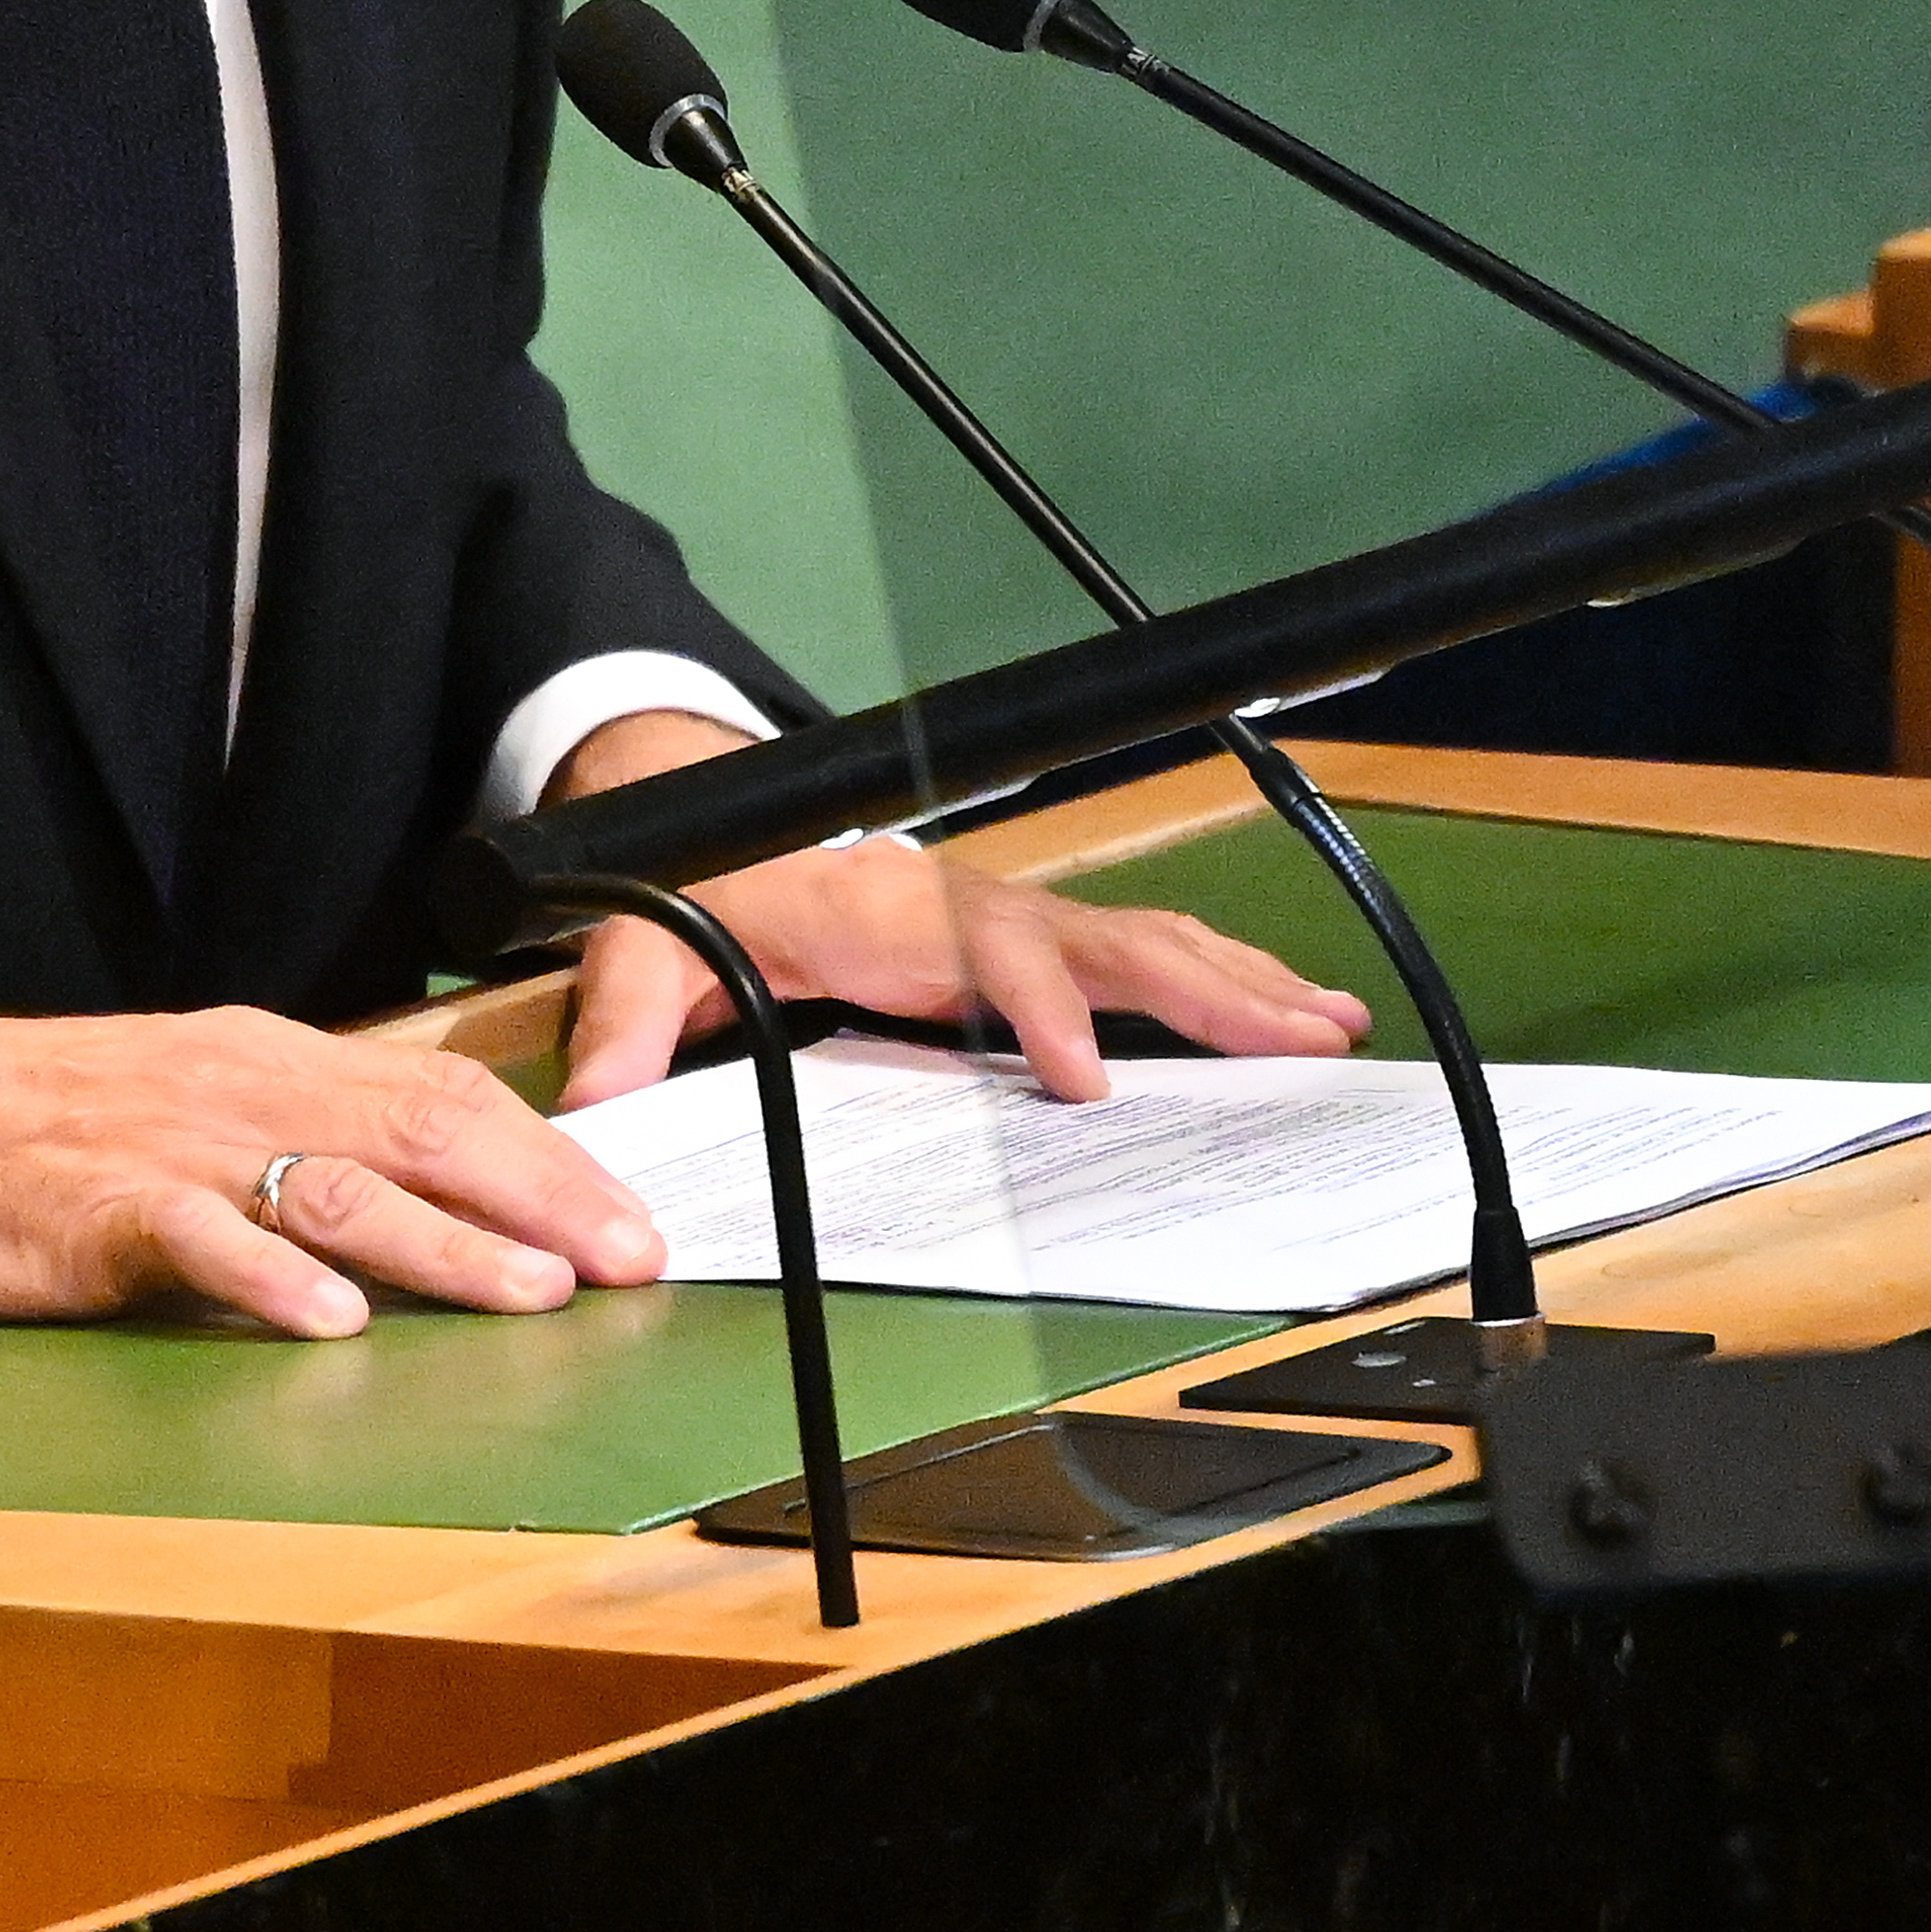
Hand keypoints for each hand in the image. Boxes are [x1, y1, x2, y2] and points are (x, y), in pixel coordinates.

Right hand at [0, 985, 677, 1339]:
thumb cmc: (23, 1119)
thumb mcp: (177, 1099)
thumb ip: (287, 1131)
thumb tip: (410, 1181)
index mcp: (263, 1060)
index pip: (440, 1092)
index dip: (549, 1153)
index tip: (630, 1213)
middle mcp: (235, 1089)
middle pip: (419, 1133)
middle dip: (540, 1199)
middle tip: (629, 1261)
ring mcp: (166, 1149)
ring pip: (332, 1188)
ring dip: (442, 1245)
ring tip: (529, 1293)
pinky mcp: (93, 1211)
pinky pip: (196, 1241)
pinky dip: (268, 1281)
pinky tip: (330, 1322)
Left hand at [538, 712, 1370, 1109]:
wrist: (708, 830)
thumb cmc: (697, 894)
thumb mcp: (644, 948)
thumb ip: (627, 1020)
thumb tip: (602, 1101)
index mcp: (887, 913)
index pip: (988, 954)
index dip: (1040, 1010)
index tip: (1086, 1077)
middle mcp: (966, 906)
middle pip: (1101, 938)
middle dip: (1202, 987)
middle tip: (1294, 1034)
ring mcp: (1006, 917)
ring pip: (1139, 938)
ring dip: (1236, 979)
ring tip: (1328, 1021)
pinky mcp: (1026, 938)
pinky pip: (1136, 951)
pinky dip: (1218, 975)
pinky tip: (1285, 1009)